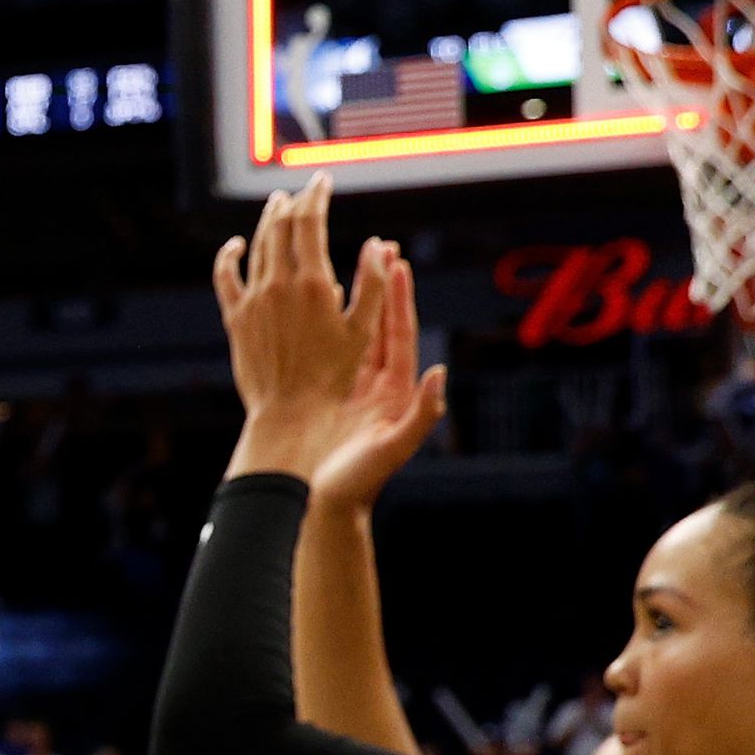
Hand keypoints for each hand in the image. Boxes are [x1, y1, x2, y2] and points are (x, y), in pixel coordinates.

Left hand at [211, 176, 380, 482]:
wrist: (289, 413)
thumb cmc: (333, 378)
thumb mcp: (363, 332)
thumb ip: (373, 286)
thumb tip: (378, 246)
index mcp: (313, 283)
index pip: (309, 221)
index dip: (315, 195)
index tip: (322, 180)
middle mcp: (278, 284)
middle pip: (281, 226)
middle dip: (294, 202)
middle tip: (303, 191)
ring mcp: (253, 299)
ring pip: (256, 245)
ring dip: (268, 220)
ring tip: (278, 205)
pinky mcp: (235, 317)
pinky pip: (226, 276)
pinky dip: (229, 255)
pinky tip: (236, 244)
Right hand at [308, 238, 447, 509]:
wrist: (326, 508)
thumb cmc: (359, 484)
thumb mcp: (394, 448)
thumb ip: (423, 414)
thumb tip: (440, 374)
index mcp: (395, 391)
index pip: (399, 332)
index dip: (398, 296)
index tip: (396, 261)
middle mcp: (377, 385)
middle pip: (380, 323)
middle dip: (379, 285)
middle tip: (378, 246)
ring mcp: (351, 388)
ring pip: (354, 332)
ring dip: (353, 298)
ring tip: (348, 263)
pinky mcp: (326, 396)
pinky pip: (328, 351)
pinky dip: (325, 324)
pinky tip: (314, 303)